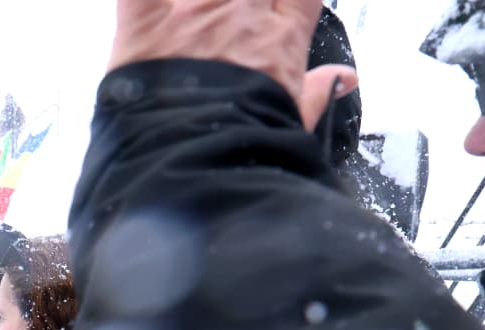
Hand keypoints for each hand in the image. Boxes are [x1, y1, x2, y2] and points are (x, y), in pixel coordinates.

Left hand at [108, 0, 355, 130]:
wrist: (193, 158)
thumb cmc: (244, 146)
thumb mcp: (291, 121)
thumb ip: (317, 91)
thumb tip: (343, 78)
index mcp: (280, 36)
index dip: (289, 1)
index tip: (278, 10)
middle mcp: (240, 12)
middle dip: (243, 3)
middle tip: (233, 20)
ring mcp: (192, 12)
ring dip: (203, 3)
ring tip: (198, 18)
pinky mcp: (144, 21)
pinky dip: (141, 0)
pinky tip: (144, 7)